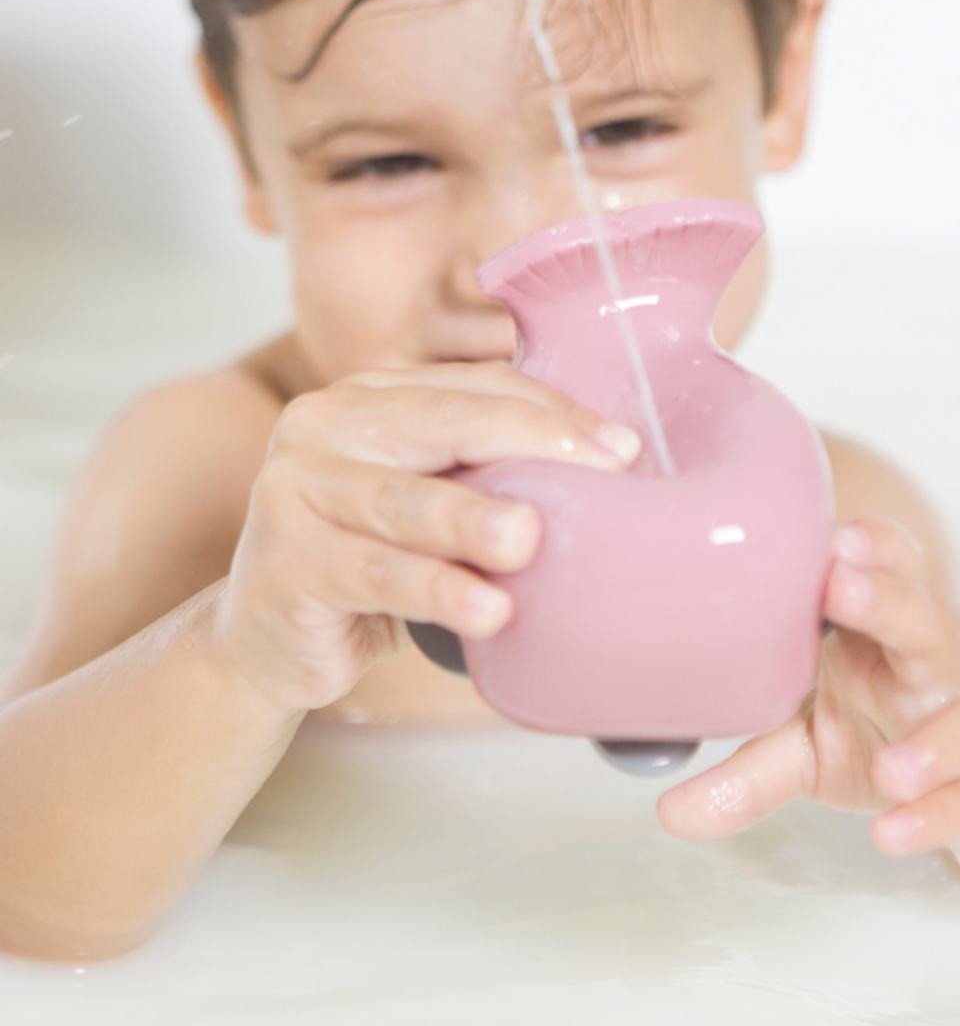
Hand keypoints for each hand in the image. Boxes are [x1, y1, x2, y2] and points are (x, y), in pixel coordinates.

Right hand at [213, 362, 642, 713]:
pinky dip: (433, 591)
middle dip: (530, 445)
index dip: (553, 413)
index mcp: (372, 395)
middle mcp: (325, 422)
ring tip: (530, 541)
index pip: (475, 388)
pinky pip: (372, 573)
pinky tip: (486, 613)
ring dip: (472, 521)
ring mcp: (293, 486)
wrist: (270, 638)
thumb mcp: (432, 504)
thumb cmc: (373, 562)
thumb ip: (490, 473)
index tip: (623, 449)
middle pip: (442, 423)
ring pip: (403, 501)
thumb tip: (612, 467)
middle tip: (602, 472)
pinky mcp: (283, 558)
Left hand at [656, 515, 959, 868]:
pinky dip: (942, 816)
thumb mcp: (809, 746)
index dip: (870, 549)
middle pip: (926, 622)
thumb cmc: (889, 733)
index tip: (832, 537)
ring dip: (934, 741)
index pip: (889, 573)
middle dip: (889, 601)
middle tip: (843, 587)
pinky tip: (895, 832)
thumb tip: (667, 811)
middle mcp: (931, 671)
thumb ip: (745, 774)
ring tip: (891, 767)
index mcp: (881, 638)